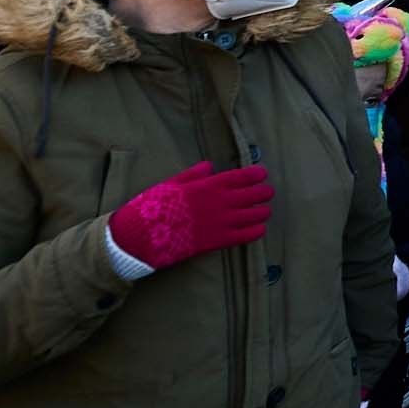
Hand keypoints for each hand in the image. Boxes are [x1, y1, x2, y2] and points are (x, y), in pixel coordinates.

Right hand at [106, 161, 273, 274]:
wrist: (141, 236)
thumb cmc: (152, 207)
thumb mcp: (171, 184)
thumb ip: (193, 175)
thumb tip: (209, 166)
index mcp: (207, 185)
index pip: (240, 176)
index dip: (255, 174)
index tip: (262, 173)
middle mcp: (219, 202)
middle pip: (252, 195)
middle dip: (263, 192)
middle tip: (267, 192)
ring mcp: (219, 222)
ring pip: (253, 215)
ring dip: (262, 211)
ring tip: (265, 210)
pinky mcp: (216, 241)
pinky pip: (245, 236)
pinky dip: (256, 231)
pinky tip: (259, 229)